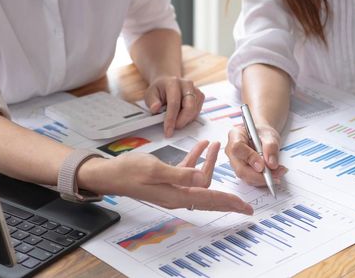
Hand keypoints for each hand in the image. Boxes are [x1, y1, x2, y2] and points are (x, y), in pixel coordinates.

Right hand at [79, 141, 252, 213]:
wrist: (110, 173)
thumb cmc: (129, 171)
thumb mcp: (155, 170)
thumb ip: (181, 174)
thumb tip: (204, 179)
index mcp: (176, 195)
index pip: (208, 199)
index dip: (228, 203)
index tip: (245, 208)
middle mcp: (176, 195)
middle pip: (208, 195)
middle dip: (227, 196)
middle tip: (244, 202)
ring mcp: (171, 187)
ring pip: (198, 180)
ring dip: (209, 164)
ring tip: (217, 146)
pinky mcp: (165, 178)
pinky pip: (186, 171)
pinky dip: (195, 159)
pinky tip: (200, 146)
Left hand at [144, 76, 204, 136]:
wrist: (167, 82)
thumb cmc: (159, 89)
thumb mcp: (150, 94)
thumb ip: (152, 102)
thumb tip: (155, 108)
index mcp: (173, 83)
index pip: (174, 103)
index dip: (171, 119)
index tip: (168, 131)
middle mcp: (187, 85)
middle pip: (189, 107)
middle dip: (181, 121)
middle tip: (174, 128)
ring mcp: (195, 90)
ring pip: (194, 111)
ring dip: (185, 120)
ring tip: (175, 120)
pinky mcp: (200, 96)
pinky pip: (198, 111)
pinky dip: (190, 118)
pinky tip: (182, 117)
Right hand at [224, 124, 287, 186]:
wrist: (261, 137)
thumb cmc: (262, 133)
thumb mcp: (269, 135)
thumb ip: (270, 147)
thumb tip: (271, 164)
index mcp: (235, 136)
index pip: (237, 148)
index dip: (250, 158)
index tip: (262, 166)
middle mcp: (232, 151)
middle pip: (240, 168)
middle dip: (259, 175)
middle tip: (276, 174)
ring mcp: (236, 163)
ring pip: (246, 177)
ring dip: (264, 179)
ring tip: (279, 172)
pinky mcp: (242, 171)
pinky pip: (251, 180)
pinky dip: (264, 180)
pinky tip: (274, 174)